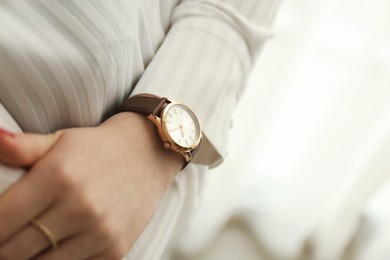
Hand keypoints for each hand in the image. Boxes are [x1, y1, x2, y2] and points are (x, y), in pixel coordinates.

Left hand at [0, 112, 182, 258]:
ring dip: (33, 257)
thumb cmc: (100, 149)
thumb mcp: (61, 140)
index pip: (2, 220)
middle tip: (12, 237)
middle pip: (15, 250)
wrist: (147, 155)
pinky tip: (62, 246)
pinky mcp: (115, 249)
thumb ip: (22, 147)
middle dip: (5, 248)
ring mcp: (99, 231)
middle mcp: (79, 206)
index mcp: (58, 176)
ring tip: (35, 242)